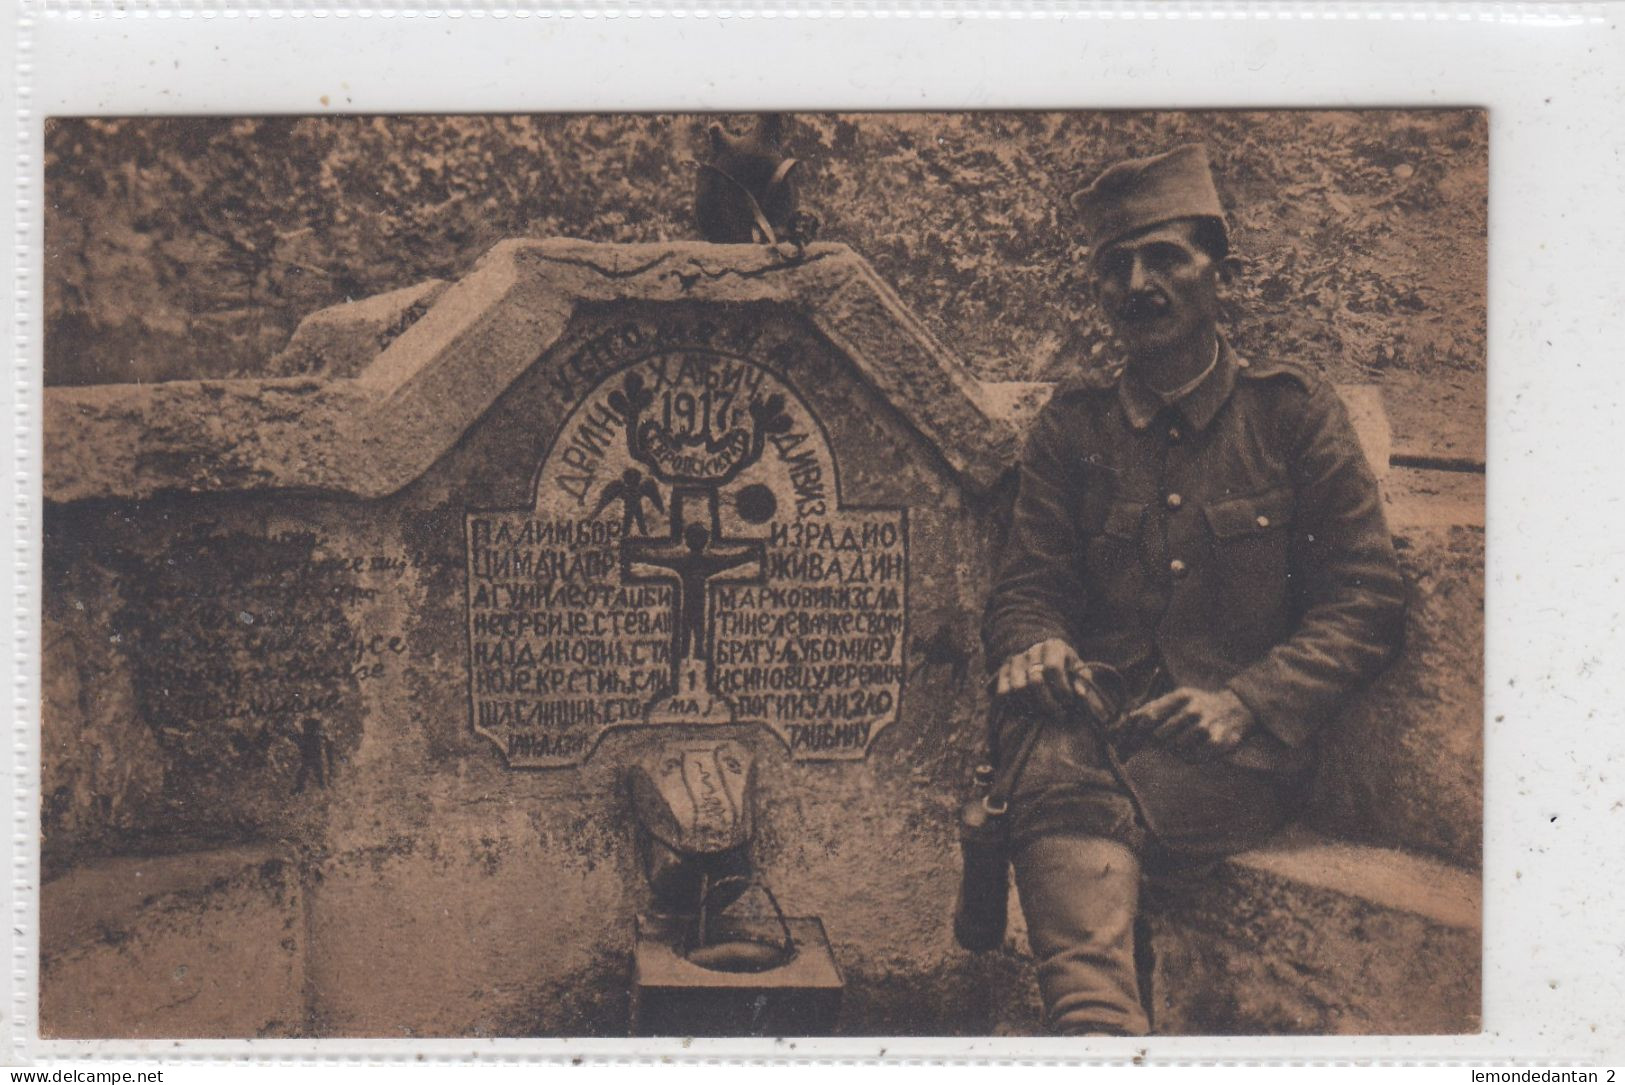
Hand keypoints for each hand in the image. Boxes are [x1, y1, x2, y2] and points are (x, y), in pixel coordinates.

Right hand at [993, 639, 1101, 718]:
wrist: (1045, 657)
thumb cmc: (1067, 667)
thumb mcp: (1079, 670)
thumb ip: (1084, 682)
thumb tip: (1080, 694)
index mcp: (1053, 646)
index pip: (1052, 668)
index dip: (1061, 689)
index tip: (1069, 702)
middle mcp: (1032, 651)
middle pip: (1035, 682)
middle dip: (1049, 703)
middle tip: (1059, 715)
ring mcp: (1016, 660)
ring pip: (1018, 688)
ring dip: (1033, 706)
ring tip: (1045, 714)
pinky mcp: (1003, 671)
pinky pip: (1003, 692)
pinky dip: (1015, 705)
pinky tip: (1029, 711)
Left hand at [1118, 687, 1255, 762]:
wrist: (1236, 709)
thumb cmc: (1197, 705)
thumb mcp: (1178, 698)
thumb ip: (1152, 708)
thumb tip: (1123, 723)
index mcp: (1180, 696)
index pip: (1147, 717)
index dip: (1134, 731)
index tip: (1129, 740)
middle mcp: (1192, 709)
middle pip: (1158, 736)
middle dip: (1157, 741)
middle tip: (1164, 740)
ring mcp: (1205, 726)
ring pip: (1175, 748)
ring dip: (1175, 748)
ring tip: (1185, 739)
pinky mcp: (1216, 742)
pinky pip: (1191, 757)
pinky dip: (1190, 756)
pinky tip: (1196, 747)